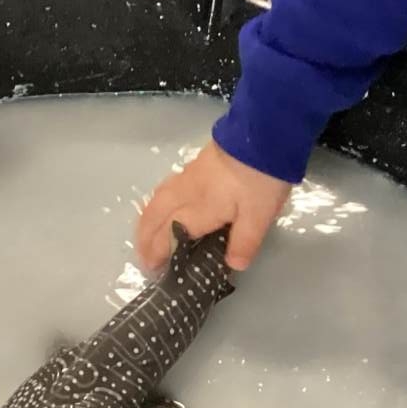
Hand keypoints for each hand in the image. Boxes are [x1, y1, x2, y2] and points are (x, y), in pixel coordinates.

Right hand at [138, 141, 290, 272]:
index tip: (155, 271)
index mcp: (198, 209)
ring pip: (155, 201)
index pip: (170, 235)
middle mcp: (185, 193)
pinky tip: (164, 206)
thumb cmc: (260, 178)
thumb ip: (244, 243)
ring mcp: (187, 177)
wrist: (262, 135)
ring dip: (146, 221)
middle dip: (144, 240)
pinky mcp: (194, 164)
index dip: (159, 254)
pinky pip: (164, 189)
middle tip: (144, 259)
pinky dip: (155, 204)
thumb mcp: (259, 216)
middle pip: (154, 217)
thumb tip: (233, 266)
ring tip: (146, 236)